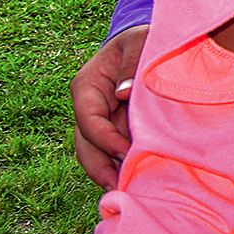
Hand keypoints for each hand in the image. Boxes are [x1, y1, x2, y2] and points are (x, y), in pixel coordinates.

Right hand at [71, 24, 147, 188]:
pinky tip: (131, 182)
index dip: (104, 138)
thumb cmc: (144, 40)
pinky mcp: (114, 129)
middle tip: (118, 188)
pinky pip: (109, 151)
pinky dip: (117, 166)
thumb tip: (122, 94)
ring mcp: (99, 120)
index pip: (88, 118)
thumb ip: (131, 64)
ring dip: (106, 172)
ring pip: (93, 152)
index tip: (125, 151)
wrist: (149, 43)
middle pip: (84, 143)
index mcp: (87, 85)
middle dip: (99, 167)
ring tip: (123, 193)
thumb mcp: (140, 42)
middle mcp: (87, 106)